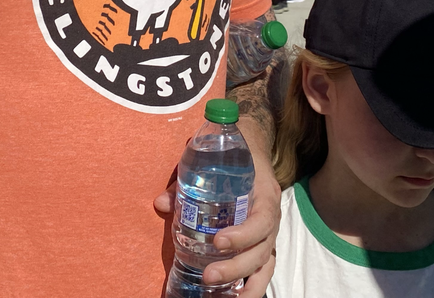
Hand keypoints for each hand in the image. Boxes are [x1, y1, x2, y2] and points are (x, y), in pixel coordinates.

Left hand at [155, 157, 279, 293]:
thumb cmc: (232, 156)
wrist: (253, 150)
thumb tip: (161, 203)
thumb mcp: (212, 160)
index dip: (243, 235)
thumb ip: (186, 181)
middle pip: (261, 251)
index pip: (261, 220)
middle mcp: (272, 218)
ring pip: (265, 266)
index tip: (218, 242)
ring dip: (246, 287)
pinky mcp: (263, 245)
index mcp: (265, 195)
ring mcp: (269, 235)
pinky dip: (249, 286)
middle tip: (208, 276)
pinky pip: (262, 270)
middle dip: (236, 268)